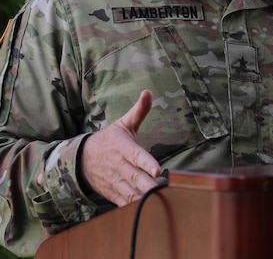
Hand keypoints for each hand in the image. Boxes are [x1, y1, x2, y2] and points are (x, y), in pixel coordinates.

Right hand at [80, 90, 161, 205]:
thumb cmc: (108, 140)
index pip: (136, 156)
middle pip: (135, 178)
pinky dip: (133, 208)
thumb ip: (139, 111)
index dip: (146, 163)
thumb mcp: (122, 124)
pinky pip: (123, 202)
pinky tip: (146, 211)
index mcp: (123, 148)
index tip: (157, 170)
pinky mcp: (112, 193)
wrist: (79, 160)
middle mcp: (118, 166)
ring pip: (129, 192)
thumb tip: (148, 92)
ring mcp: (114, 181)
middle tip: (162, 190)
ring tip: (158, 202)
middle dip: (148, 185)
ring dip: (143, 198)